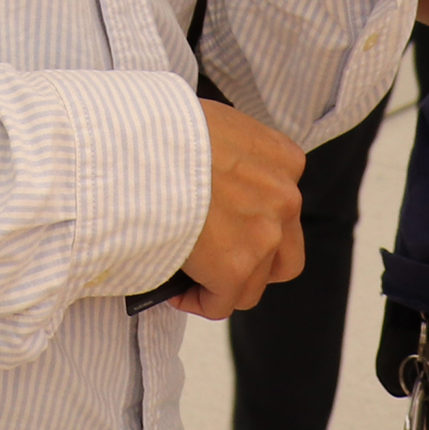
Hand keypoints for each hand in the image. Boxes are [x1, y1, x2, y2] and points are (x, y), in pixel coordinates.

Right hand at [172, 103, 304, 317]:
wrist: (143, 148)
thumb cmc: (165, 129)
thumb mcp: (217, 126)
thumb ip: (232, 157)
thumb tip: (214, 185)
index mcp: (284, 159)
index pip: (281, 205)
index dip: (251, 220)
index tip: (223, 225)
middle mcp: (285, 199)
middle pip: (284, 252)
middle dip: (254, 260)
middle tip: (219, 258)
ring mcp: (265, 237)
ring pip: (253, 283)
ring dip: (225, 283)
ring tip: (191, 276)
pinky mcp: (236, 268)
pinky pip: (221, 303)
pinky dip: (199, 301)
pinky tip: (175, 291)